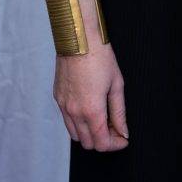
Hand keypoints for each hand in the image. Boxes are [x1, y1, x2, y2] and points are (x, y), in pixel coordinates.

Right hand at [53, 0, 126, 151]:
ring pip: (75, 135)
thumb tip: (123, 131)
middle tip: (115, 128)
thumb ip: (119, 113)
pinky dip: (78, 122)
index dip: (115, 144)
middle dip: (103, 140)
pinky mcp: (57, 98)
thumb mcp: (116, 84)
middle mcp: (74, 112)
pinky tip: (89, 109)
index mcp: (91, 110)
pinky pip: (67, 120)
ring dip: (89, 133)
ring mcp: (63, 105)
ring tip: (102, 119)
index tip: (123, 137)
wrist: (78, 38)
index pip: (102, 143)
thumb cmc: (100, 57)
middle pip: (88, 143)